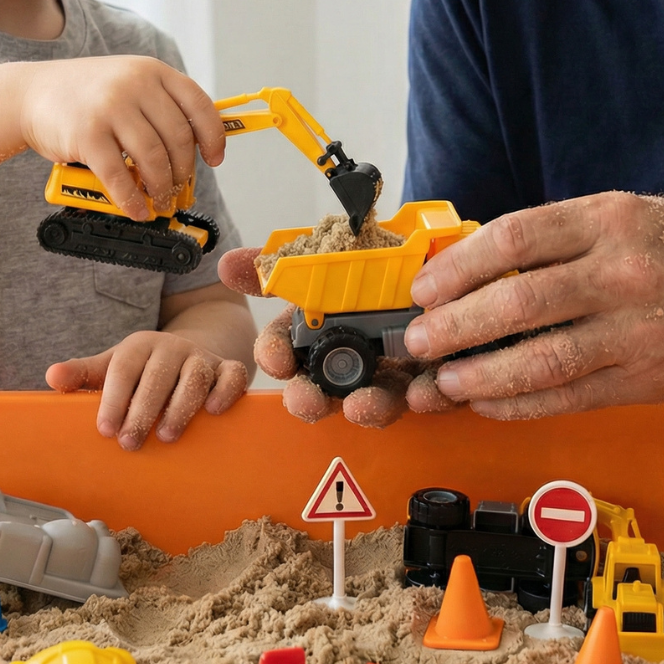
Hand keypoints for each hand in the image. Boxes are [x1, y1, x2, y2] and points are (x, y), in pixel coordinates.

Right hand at [19, 56, 224, 219]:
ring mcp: (110, 107)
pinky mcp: (87, 134)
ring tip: (159, 199)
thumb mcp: (128, 82)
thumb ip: (159, 105)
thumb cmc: (85, 95)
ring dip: (161, 187)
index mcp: (152, 71)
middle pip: (178, 137)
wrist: (29, 93)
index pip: (199, 104)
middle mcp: (135, 84)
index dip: (213, 136)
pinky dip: (132, 199)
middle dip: (183, 170)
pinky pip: (120, 176)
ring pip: (153, 159)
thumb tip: (196, 148)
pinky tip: (136, 210)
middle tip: (179, 187)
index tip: (214, 159)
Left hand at [46, 331, 248, 448]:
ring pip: (196, 376)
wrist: (189, 353)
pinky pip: (233, 374)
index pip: (124, 368)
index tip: (105, 429)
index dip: (114, 398)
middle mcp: (173, 348)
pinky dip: (226, 391)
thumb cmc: (143, 369)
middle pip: (158, 375)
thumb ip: (83, 374)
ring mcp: (202, 357)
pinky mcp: (228, 367)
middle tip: (130, 443)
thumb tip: (52, 377)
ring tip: (168, 437)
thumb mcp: (112, 367)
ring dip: (181, 407)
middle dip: (143, 411)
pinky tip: (214, 412)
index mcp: (140, 346)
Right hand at [218, 248, 449, 427]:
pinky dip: (428, 397)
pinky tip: (424, 390)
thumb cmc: (377, 266)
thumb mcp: (332, 255)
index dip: (275, 356)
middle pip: (321, 390)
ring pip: (375, 401)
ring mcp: (391, 374)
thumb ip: (280, 266)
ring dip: (365, 408)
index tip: (277, 360)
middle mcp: (349, 360)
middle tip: (307, 400)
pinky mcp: (433, 379)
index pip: (284, 350)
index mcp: (318, 332)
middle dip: (308, 400)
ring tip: (362, 405)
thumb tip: (225, 264)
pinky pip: (432, 395)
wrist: (438, 267)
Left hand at [401, 191, 663, 419]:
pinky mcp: (648, 380)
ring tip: (441, 382)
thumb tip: (465, 269)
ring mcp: (639, 331)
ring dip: (479, 376)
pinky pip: (569, 398)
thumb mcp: (618, 214)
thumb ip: (552, 238)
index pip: (514, 239)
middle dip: (455, 327)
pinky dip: (518, 404)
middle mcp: (624, 273)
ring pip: (542, 360)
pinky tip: (486, 403)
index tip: (423, 289)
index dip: (457, 268)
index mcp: (608, 221)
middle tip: (417, 342)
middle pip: (520, 302)